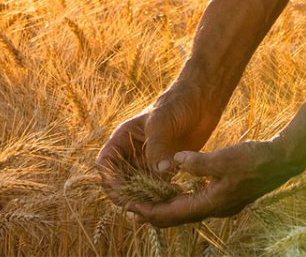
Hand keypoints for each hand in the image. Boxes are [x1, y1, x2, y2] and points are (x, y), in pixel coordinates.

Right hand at [96, 89, 218, 205]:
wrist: (201, 101)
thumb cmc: (176, 104)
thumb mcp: (162, 122)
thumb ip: (157, 147)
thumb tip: (158, 173)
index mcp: (123, 138)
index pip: (105, 163)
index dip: (109, 179)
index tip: (122, 191)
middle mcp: (132, 152)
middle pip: (119, 181)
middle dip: (127, 194)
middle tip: (141, 205)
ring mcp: (148, 162)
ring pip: (138, 188)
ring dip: (146, 197)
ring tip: (160, 201)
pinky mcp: (165, 168)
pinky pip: (158, 187)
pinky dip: (162, 194)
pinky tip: (175, 193)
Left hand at [124, 139, 303, 227]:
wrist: (283, 161)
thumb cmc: (256, 159)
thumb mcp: (224, 158)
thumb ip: (198, 163)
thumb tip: (175, 162)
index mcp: (212, 203)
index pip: (173, 214)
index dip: (150, 212)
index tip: (130, 209)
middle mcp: (216, 208)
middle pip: (178, 217)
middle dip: (154, 214)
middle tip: (131, 210)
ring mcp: (223, 204)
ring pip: (188, 211)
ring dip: (167, 207)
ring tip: (148, 202)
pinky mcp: (227, 195)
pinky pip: (198, 202)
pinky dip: (182, 198)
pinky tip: (176, 190)